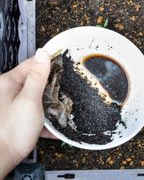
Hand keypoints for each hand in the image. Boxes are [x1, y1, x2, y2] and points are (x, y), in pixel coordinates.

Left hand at [0, 49, 52, 178]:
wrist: (0, 159)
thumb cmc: (12, 130)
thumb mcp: (30, 100)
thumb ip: (38, 76)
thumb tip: (43, 53)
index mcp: (9, 82)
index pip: (32, 64)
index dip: (49, 62)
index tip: (65, 63)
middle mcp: (8, 91)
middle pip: (35, 80)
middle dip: (52, 85)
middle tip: (68, 87)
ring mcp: (13, 105)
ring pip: (36, 96)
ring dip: (50, 102)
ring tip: (63, 107)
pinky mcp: (17, 117)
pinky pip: (34, 111)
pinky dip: (44, 117)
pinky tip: (54, 126)